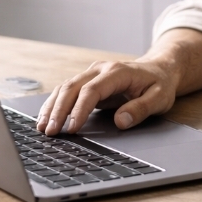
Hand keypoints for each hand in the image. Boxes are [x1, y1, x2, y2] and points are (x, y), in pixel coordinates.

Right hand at [36, 59, 178, 135]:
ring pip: (64, 88)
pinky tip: (46, 118)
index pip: (92, 90)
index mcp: (117, 72)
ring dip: (52, 107)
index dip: (80, 109)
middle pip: (72, 87)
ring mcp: (92, 74)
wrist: (159, 69)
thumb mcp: (159, 98)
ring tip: (42, 128)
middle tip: (50, 132)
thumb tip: (120, 121)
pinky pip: (66, 91)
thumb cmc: (159, 84)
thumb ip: (141, 109)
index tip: (72, 128)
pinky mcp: (87, 82)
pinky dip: (54, 104)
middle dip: (59, 110)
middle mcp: (100, 70)